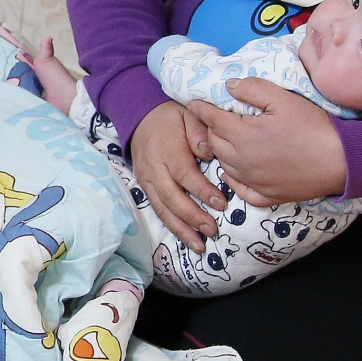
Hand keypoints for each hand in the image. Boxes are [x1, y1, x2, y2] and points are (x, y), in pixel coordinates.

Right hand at [130, 100, 225, 252]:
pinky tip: (186, 238)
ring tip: (199, 245)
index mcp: (167, 150)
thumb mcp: (188, 114)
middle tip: (212, 230)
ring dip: (181, 229)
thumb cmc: (171, 117)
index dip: (201, 190)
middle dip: (191, 216)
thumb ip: (200, 132)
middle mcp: (154, 168)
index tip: (221, 203)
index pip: (184, 174)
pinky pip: (157, 209)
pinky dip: (171, 225)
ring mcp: (147, 179)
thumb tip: (208, 154)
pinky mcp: (144, 187)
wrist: (140, 116)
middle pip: (171, 197)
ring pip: (162, 208)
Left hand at [189, 78, 349, 208]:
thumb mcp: (283, 99)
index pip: (212, 119)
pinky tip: (234, 172)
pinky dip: (233, 179)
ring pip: (224, 164)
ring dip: (221, 151)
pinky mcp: (267, 195)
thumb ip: (252, 89)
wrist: (342, 161)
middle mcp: (242, 160)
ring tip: (226, 141)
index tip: (192, 102)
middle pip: (214, 142)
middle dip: (211, 128)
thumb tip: (228, 86)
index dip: (200, 108)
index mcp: (243, 134)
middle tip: (215, 119)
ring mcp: (253, 180)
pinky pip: (240, 189)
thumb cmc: (314, 126)